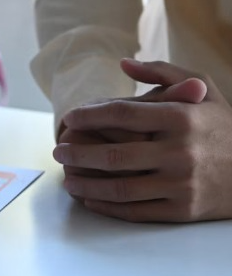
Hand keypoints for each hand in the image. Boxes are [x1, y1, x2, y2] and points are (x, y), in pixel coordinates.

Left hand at [53, 58, 231, 221]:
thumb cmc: (222, 125)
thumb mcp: (203, 88)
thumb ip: (163, 72)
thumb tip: (123, 64)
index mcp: (181, 118)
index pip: (122, 113)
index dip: (89, 116)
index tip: (69, 118)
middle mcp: (180, 152)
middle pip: (113, 154)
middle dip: (78, 153)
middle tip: (59, 150)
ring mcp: (181, 184)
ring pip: (120, 187)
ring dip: (86, 183)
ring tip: (66, 176)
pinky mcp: (182, 210)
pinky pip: (135, 210)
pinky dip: (106, 205)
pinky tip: (89, 198)